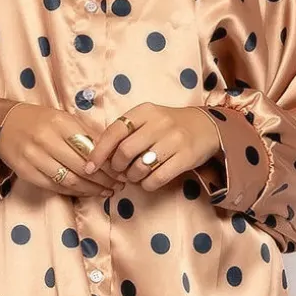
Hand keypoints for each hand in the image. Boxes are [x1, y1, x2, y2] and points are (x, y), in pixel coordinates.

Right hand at [0, 103, 126, 197]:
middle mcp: (46, 140)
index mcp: (59, 122)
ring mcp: (34, 158)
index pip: (89, 147)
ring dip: (91, 189)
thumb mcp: (63, 118)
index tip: (121, 171)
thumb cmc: (40, 120)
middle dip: (104, 179)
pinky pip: (55, 187)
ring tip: (107, 191)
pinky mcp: (26, 172)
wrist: (3, 125)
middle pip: (81, 166)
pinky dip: (74, 192)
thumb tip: (113, 149)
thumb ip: (87, 132)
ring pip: (69, 180)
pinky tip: (87, 192)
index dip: (107, 163)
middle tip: (119, 185)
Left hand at [80, 103, 223, 192]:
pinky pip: (157, 178)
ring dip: (132, 177)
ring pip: (140, 167)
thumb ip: (124, 132)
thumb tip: (98, 155)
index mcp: (144, 111)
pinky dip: (147, 184)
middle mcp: (159, 123)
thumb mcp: (147, 120)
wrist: (206, 126)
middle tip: (120, 171)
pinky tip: (148, 181)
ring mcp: (174, 140)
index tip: (90, 166)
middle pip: (125, 151)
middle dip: (117, 166)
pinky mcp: (185, 157)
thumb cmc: (168, 125)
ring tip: (135, 175)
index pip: (114, 131)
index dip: (99, 151)